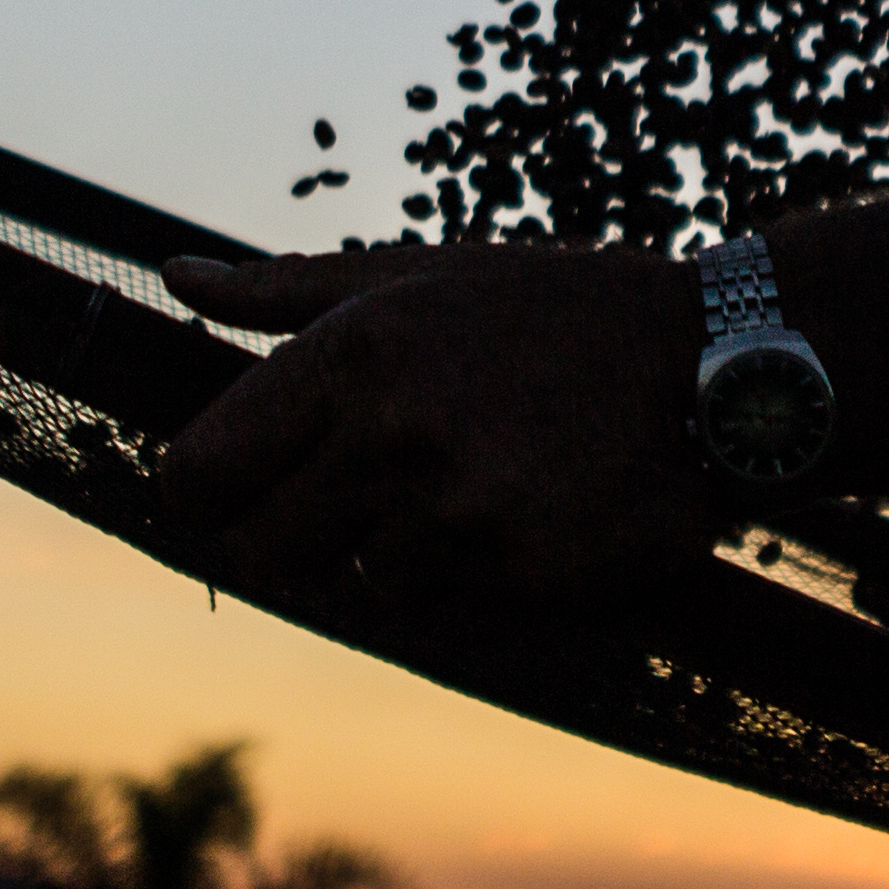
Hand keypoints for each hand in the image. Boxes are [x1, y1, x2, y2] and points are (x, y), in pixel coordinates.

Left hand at [157, 241, 711, 624]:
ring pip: (353, 587)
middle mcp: (389, 436)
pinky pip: (438, 613)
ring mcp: (453, 515)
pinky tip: (516, 520)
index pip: (200, 471)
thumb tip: (173, 280)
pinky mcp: (512, 577)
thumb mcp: (418, 276)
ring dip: (389, 557)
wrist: (715, 367)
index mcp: (351, 355)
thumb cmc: (554, 312)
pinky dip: (461, 583)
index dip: (205, 491)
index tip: (236, 488)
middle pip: (259, 551)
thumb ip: (285, 291)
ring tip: (463, 492)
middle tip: (351, 501)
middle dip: (290, 537)